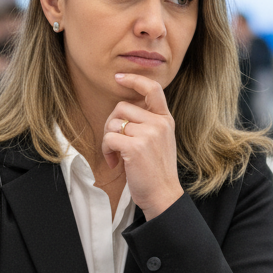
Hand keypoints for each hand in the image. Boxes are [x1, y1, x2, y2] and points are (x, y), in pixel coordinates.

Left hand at [103, 73, 183, 216]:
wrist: (163, 194)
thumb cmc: (156, 170)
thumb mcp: (161, 140)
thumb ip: (148, 122)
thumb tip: (123, 109)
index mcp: (166, 119)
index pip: (152, 89)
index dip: (134, 79)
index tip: (119, 79)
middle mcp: (159, 123)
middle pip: (122, 107)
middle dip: (111, 123)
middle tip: (114, 142)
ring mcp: (149, 134)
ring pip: (113, 123)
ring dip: (108, 140)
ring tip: (115, 155)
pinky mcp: (135, 147)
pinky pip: (109, 137)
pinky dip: (106, 150)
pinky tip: (114, 162)